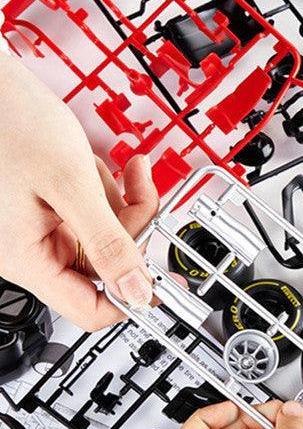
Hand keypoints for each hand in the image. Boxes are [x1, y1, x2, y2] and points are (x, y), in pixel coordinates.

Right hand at [0, 53, 157, 329]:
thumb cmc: (8, 119)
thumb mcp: (70, 182)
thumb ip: (109, 241)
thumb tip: (137, 292)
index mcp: (25, 257)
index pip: (89, 309)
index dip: (130, 294)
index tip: (161, 271)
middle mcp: (27, 249)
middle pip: (103, 267)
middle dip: (130, 228)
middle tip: (142, 190)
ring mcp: (36, 227)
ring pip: (102, 236)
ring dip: (120, 203)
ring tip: (121, 170)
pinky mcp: (43, 206)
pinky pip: (88, 213)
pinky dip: (103, 191)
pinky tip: (95, 164)